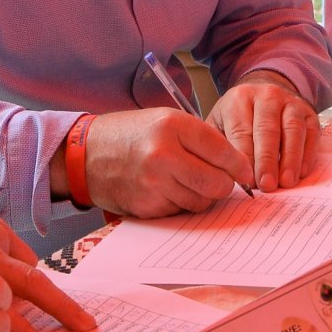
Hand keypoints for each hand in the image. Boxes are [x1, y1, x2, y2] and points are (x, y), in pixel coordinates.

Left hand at [0, 148, 93, 331]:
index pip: (2, 305)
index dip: (20, 328)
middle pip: (35, 283)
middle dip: (62, 307)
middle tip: (85, 325)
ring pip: (29, 268)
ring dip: (43, 291)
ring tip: (59, 311)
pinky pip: (22, 252)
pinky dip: (27, 270)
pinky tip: (24, 284)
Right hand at [83, 107, 252, 218]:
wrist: (86, 154)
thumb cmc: (131, 134)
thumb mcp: (165, 120)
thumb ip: (199, 138)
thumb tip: (237, 165)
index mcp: (172, 126)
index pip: (223, 150)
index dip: (240, 165)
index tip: (246, 171)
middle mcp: (163, 154)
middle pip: (217, 183)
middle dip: (224, 185)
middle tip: (220, 181)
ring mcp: (154, 183)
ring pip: (202, 202)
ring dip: (202, 196)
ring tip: (188, 181)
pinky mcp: (147, 206)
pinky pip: (181, 211)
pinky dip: (181, 203)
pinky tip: (168, 189)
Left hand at [206, 74, 320, 191]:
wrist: (264, 95)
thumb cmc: (238, 117)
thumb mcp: (220, 123)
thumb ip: (220, 146)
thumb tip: (225, 176)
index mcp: (239, 98)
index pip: (241, 130)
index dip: (244, 158)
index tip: (246, 181)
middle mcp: (267, 96)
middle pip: (267, 129)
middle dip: (266, 160)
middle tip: (266, 185)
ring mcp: (291, 102)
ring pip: (293, 130)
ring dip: (290, 159)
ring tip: (286, 182)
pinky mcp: (309, 113)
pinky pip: (310, 133)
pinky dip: (307, 154)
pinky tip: (301, 173)